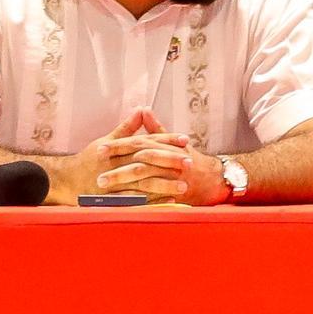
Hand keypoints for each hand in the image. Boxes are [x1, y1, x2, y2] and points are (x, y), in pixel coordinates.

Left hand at [91, 133, 227, 206]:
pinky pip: (153, 199)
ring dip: (124, 187)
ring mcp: (171, 180)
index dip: (118, 146)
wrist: (214, 179)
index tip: (100, 150)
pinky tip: (121, 204)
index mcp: (165, 148)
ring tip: (104, 190)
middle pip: (139, 165)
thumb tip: (143, 110)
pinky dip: (138, 201)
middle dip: (117, 170)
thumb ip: (155, 129)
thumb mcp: (173, 142)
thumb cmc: (189, 159)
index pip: (137, 144)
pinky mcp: (173, 195)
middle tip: (98, 175)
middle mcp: (168, 163)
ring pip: (145, 183)